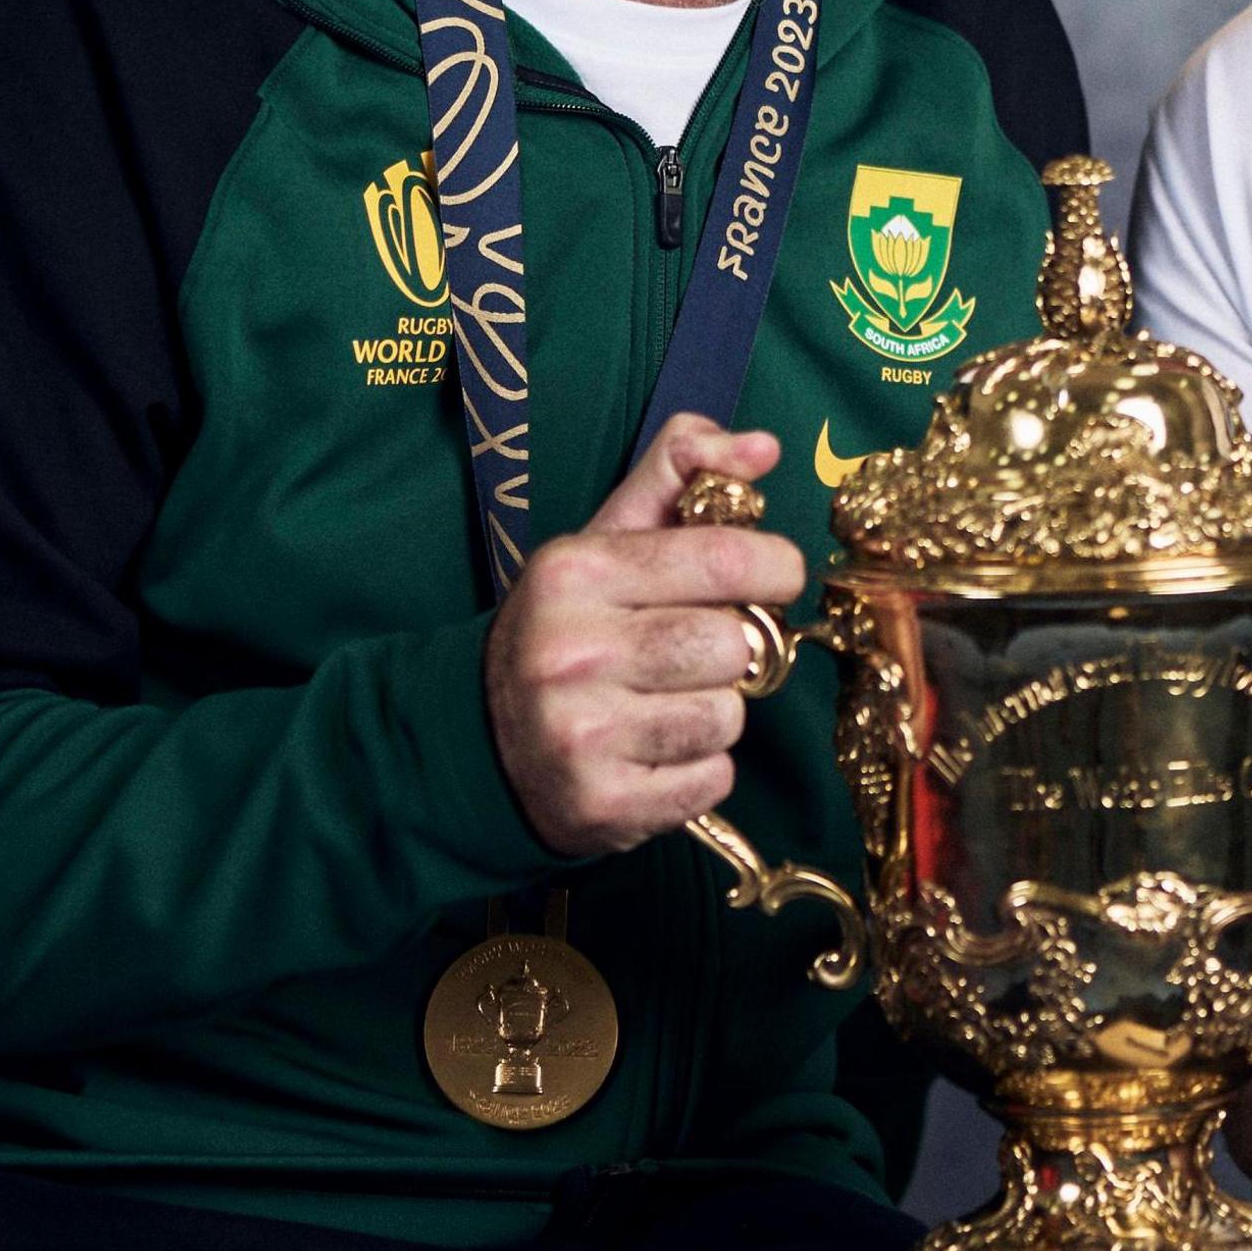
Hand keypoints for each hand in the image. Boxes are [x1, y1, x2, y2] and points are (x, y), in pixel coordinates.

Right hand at [485, 414, 801, 857]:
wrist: (476, 740)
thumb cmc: (567, 629)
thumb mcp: (602, 541)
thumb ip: (678, 473)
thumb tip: (761, 446)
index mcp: (575, 572)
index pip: (724, 559)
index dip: (775, 568)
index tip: (774, 576)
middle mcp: (572, 652)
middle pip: (732, 645)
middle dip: (732, 650)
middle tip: (698, 652)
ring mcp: (582, 735)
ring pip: (726, 716)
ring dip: (713, 712)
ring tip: (663, 704)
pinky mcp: (601, 804)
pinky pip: (711, 779)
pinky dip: (698, 769)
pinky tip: (652, 753)